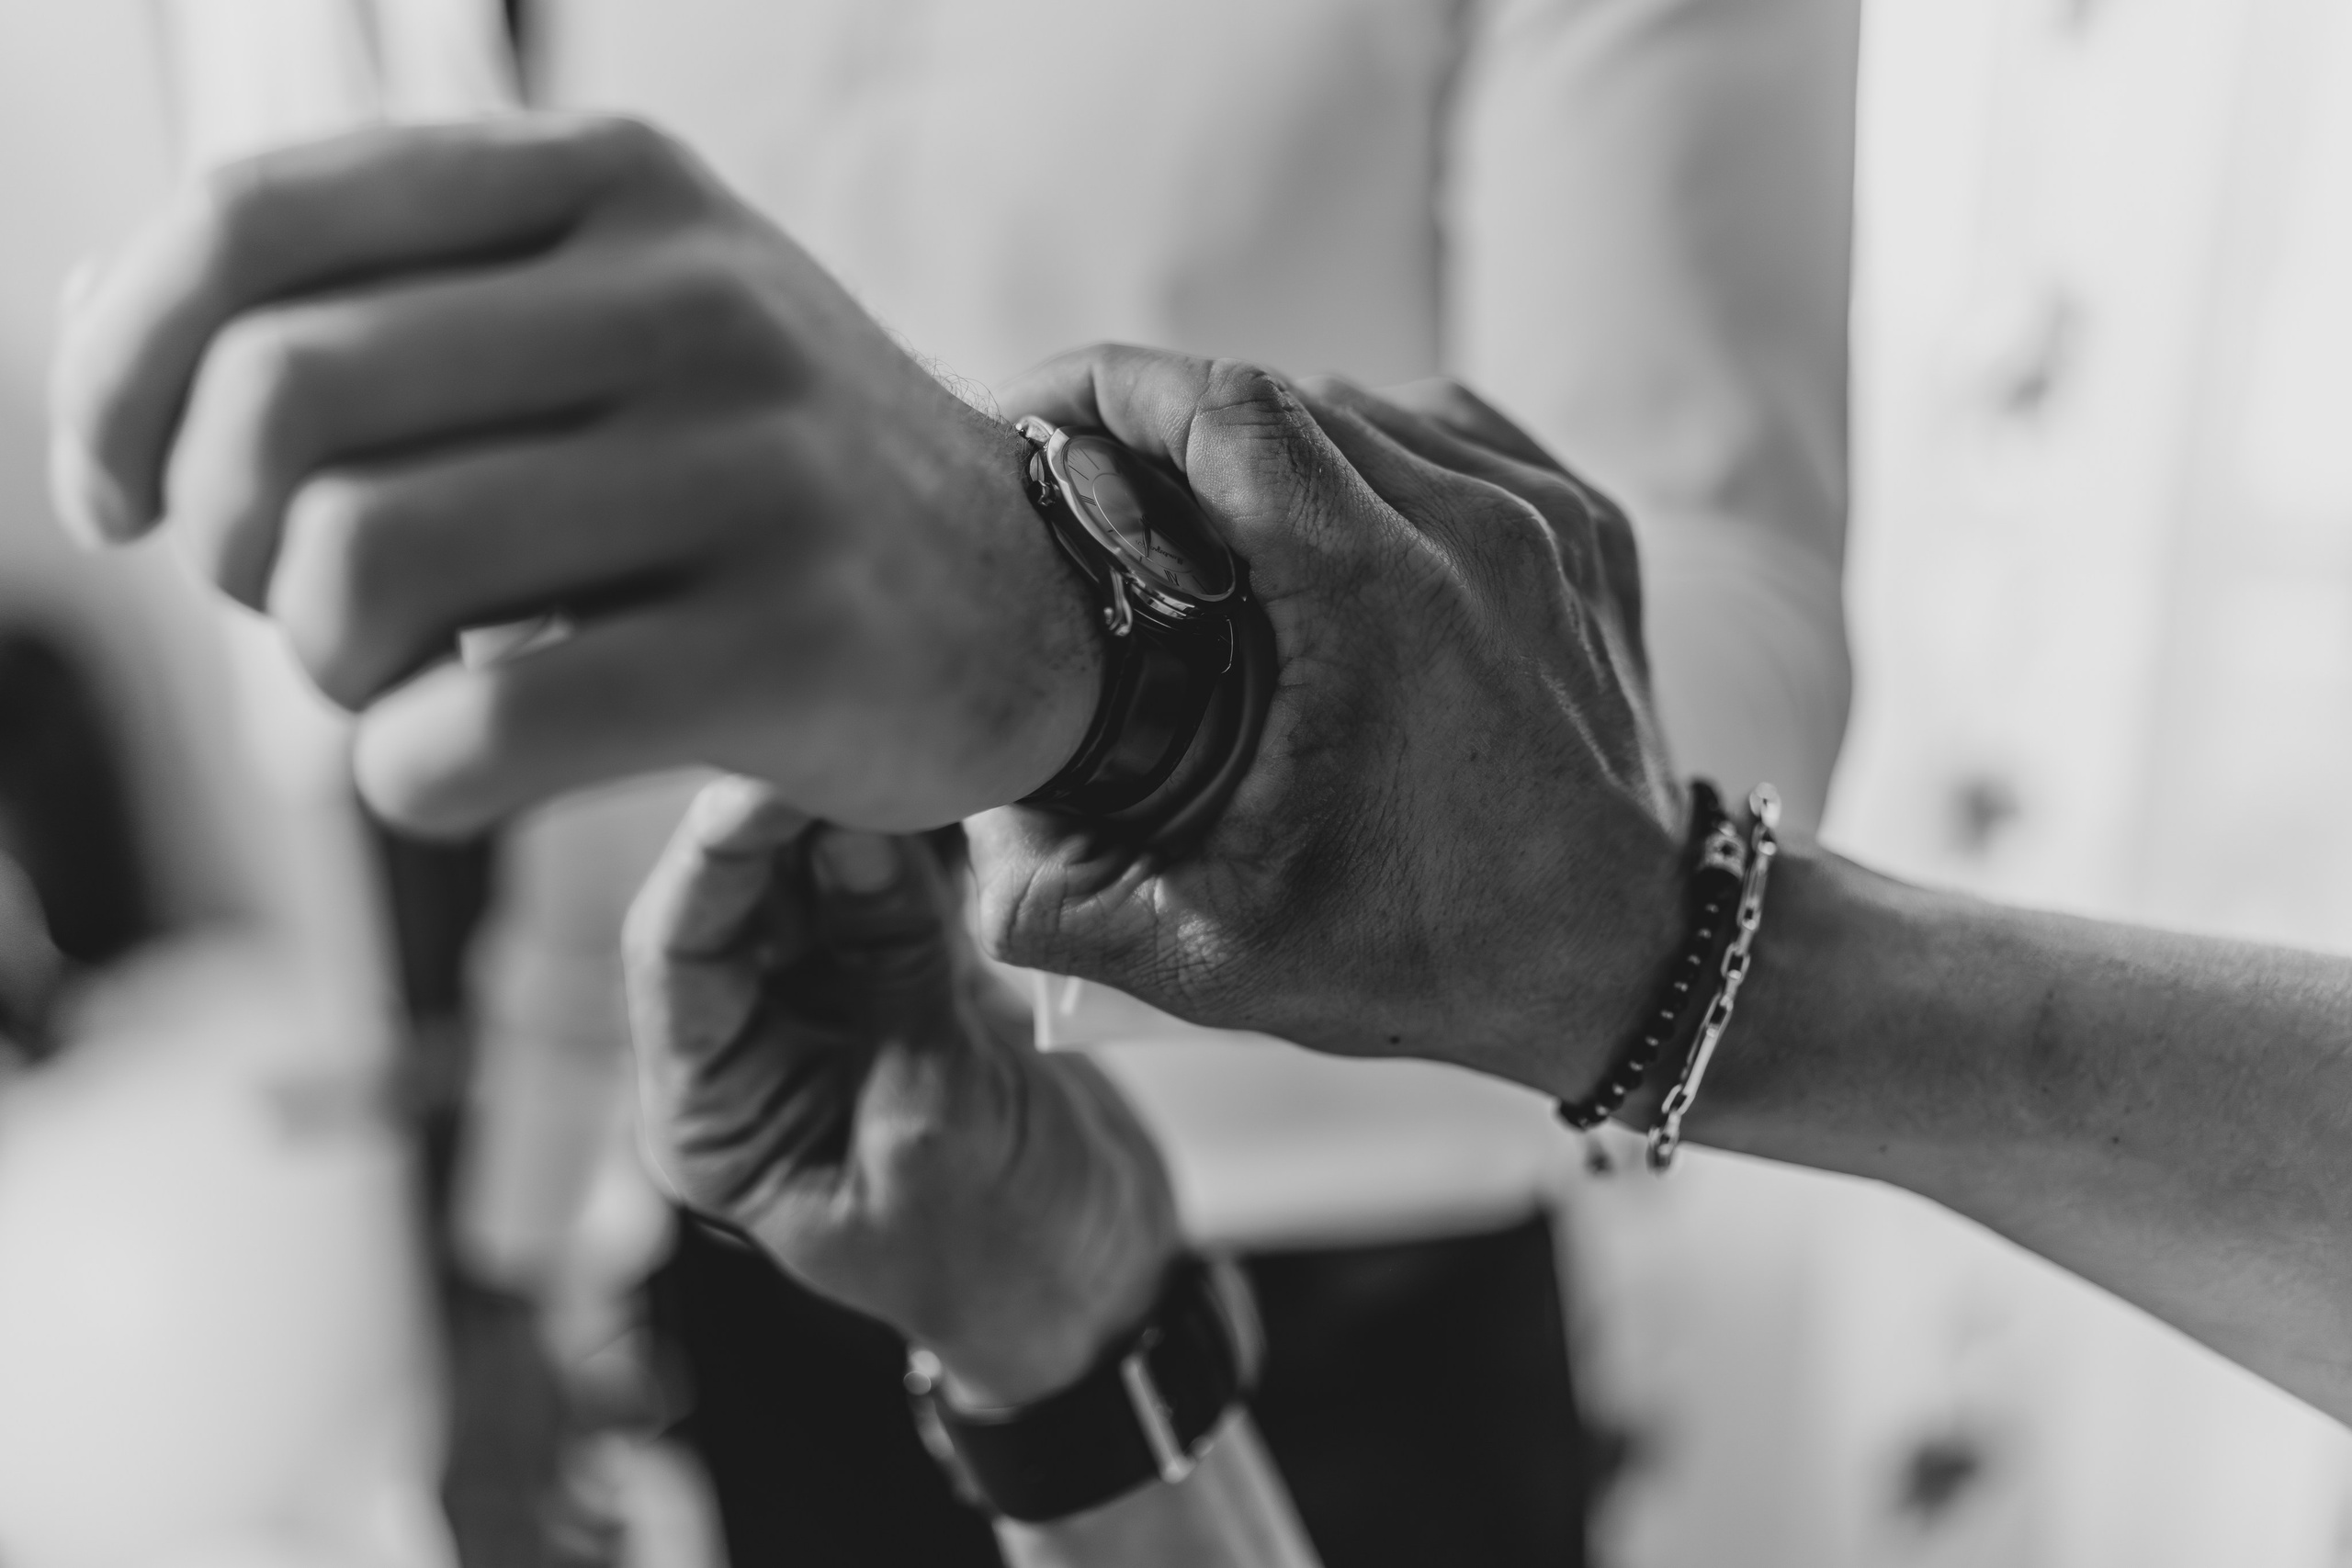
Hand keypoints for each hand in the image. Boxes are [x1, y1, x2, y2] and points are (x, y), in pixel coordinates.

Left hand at [50, 115, 1096, 835]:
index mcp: (613, 185)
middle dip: (232, 547)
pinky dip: (408, 781)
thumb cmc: (761, 479)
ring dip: (323, 672)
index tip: (124, 494)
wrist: (1025, 603)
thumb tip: (107, 330)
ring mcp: (758, 468)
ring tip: (400, 689)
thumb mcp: (612, 324)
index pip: (258, 225)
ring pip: (367, 567)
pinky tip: (458, 772)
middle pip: (284, 402)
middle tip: (304, 610)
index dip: (117, 372)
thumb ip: (397, 305)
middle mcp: (691, 297)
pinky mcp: (798, 645)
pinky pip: (482, 731)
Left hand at [623, 775, 1179, 1405]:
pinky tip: (942, 786)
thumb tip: (848, 818)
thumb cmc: (999, 1255)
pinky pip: (889, 883)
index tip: (764, 780)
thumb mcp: (938, 1119)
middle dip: (784, 815)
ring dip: (852, 812)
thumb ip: (890, 968)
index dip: (714, 859)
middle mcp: (754, 1046)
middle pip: (737, 896)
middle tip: (849, 730)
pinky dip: (913, 839)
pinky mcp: (906, 976)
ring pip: (810, 873)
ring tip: (903, 747)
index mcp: (715, 1114)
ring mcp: (830, 1004)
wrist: (1099, 1282)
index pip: (677, 954)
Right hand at [970, 349, 1686, 1096]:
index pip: (1216, 404)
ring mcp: (1545, 515)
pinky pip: (1449, 429)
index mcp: (1378, 595)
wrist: (1634, 965)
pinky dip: (1368, 452)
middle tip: (1091, 490)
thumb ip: (1056, 900)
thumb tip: (964, 821)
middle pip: (1275, 393)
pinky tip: (1326, 523)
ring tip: (1200, 519)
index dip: (1100, 385)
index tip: (1028, 421)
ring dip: (1263, 442)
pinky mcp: (1589, 523)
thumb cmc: (1437, 957)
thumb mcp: (1217, 954)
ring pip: (1362, 403)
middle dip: (1160, 421)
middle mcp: (1474, 527)